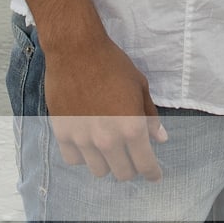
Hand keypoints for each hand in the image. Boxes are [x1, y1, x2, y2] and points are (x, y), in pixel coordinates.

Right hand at [40, 33, 166, 181]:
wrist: (75, 48)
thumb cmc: (111, 63)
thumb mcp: (139, 86)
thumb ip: (149, 116)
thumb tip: (160, 139)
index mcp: (131, 127)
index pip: (145, 166)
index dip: (152, 173)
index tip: (153, 174)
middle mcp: (108, 139)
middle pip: (123, 173)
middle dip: (131, 167)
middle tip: (129, 156)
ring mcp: (83, 138)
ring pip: (98, 170)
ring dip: (106, 162)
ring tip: (106, 148)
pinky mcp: (63, 133)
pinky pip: (73, 160)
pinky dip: (82, 156)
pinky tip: (85, 143)